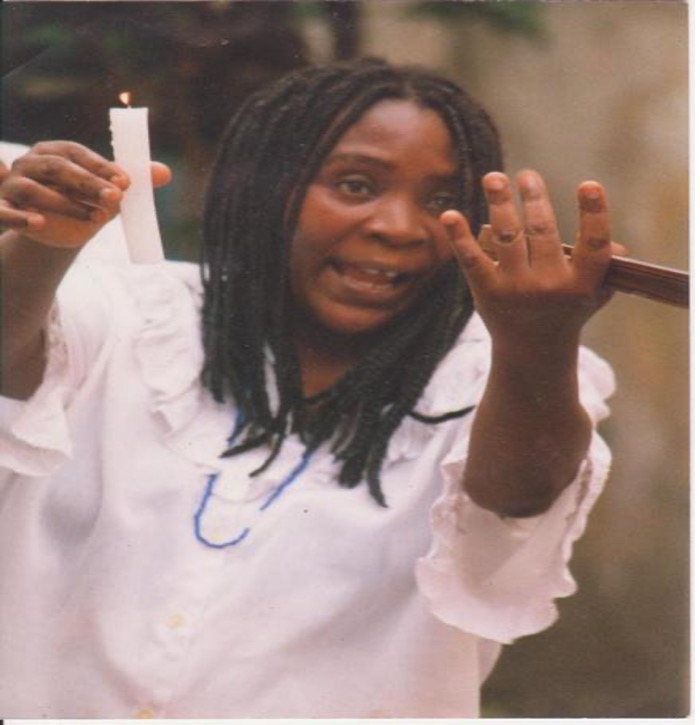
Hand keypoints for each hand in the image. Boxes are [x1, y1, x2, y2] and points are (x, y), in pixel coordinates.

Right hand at [0, 141, 170, 248]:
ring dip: (66, 204)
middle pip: (58, 168)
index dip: (102, 167)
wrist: (53, 232)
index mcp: (55, 152)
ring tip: (95, 218)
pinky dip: (21, 217)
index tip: (126, 183)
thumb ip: (132, 182)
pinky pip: (5, 211)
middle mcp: (31, 163)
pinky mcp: (3, 208)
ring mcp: (14, 185)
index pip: (78, 154)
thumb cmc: (80, 204)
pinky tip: (40, 224)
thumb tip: (166, 173)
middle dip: (89, 183)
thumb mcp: (107, 195)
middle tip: (116, 198)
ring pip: (35, 190)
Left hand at [442, 170, 624, 350]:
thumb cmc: (566, 312)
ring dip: (500, 203)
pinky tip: (449, 215)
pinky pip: (472, 260)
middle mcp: (549, 287)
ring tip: (493, 178)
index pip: (593, 245)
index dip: (594, 214)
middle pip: (542, 232)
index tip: (588, 185)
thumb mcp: (593, 294)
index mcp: (581, 284)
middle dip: (535, 199)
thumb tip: (616, 246)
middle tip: (528, 175)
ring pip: (508, 238)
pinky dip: (459, 237)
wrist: (533, 351)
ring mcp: (515, 290)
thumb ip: (605, 268)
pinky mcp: (487, 293)